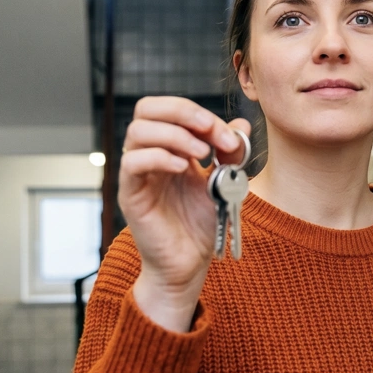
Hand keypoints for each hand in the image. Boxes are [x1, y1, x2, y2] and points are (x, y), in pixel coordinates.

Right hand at [118, 96, 249, 330]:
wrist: (189, 264)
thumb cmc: (200, 224)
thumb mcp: (224, 182)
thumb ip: (231, 154)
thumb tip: (242, 125)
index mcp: (168, 147)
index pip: (169, 109)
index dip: (198, 113)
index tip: (229, 136)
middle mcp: (149, 154)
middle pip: (146, 108)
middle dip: (182, 111)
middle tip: (209, 129)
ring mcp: (137, 173)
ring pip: (137, 131)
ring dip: (175, 134)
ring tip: (202, 153)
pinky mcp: (131, 195)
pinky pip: (133, 163)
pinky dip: (160, 157)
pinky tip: (184, 169)